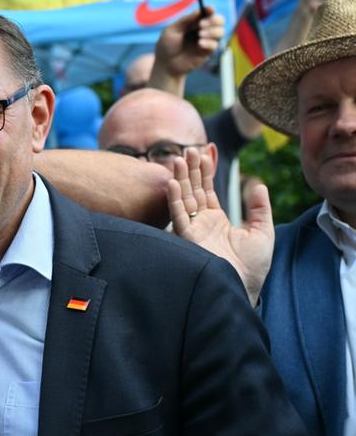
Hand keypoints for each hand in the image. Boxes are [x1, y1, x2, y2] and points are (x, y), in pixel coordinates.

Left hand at [152, 7, 224, 81]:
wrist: (165, 64)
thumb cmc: (166, 45)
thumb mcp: (172, 30)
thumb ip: (185, 20)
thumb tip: (199, 11)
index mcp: (194, 22)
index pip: (207, 13)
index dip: (210, 10)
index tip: (209, 9)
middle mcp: (203, 30)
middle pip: (219, 21)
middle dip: (214, 20)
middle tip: (201, 24)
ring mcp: (206, 41)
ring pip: (220, 32)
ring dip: (212, 31)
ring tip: (200, 34)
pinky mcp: (207, 52)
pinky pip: (215, 45)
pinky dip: (209, 42)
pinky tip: (200, 44)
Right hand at [167, 147, 273, 303]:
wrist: (243, 286)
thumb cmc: (254, 266)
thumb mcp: (263, 232)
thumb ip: (259, 208)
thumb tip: (259, 184)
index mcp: (217, 220)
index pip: (207, 191)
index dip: (205, 173)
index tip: (204, 154)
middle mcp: (201, 222)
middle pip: (193, 190)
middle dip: (190, 170)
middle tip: (188, 149)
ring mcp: (192, 229)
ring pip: (184, 198)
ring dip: (180, 179)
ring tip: (179, 159)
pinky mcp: (187, 238)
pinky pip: (178, 215)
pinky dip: (174, 199)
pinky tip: (173, 183)